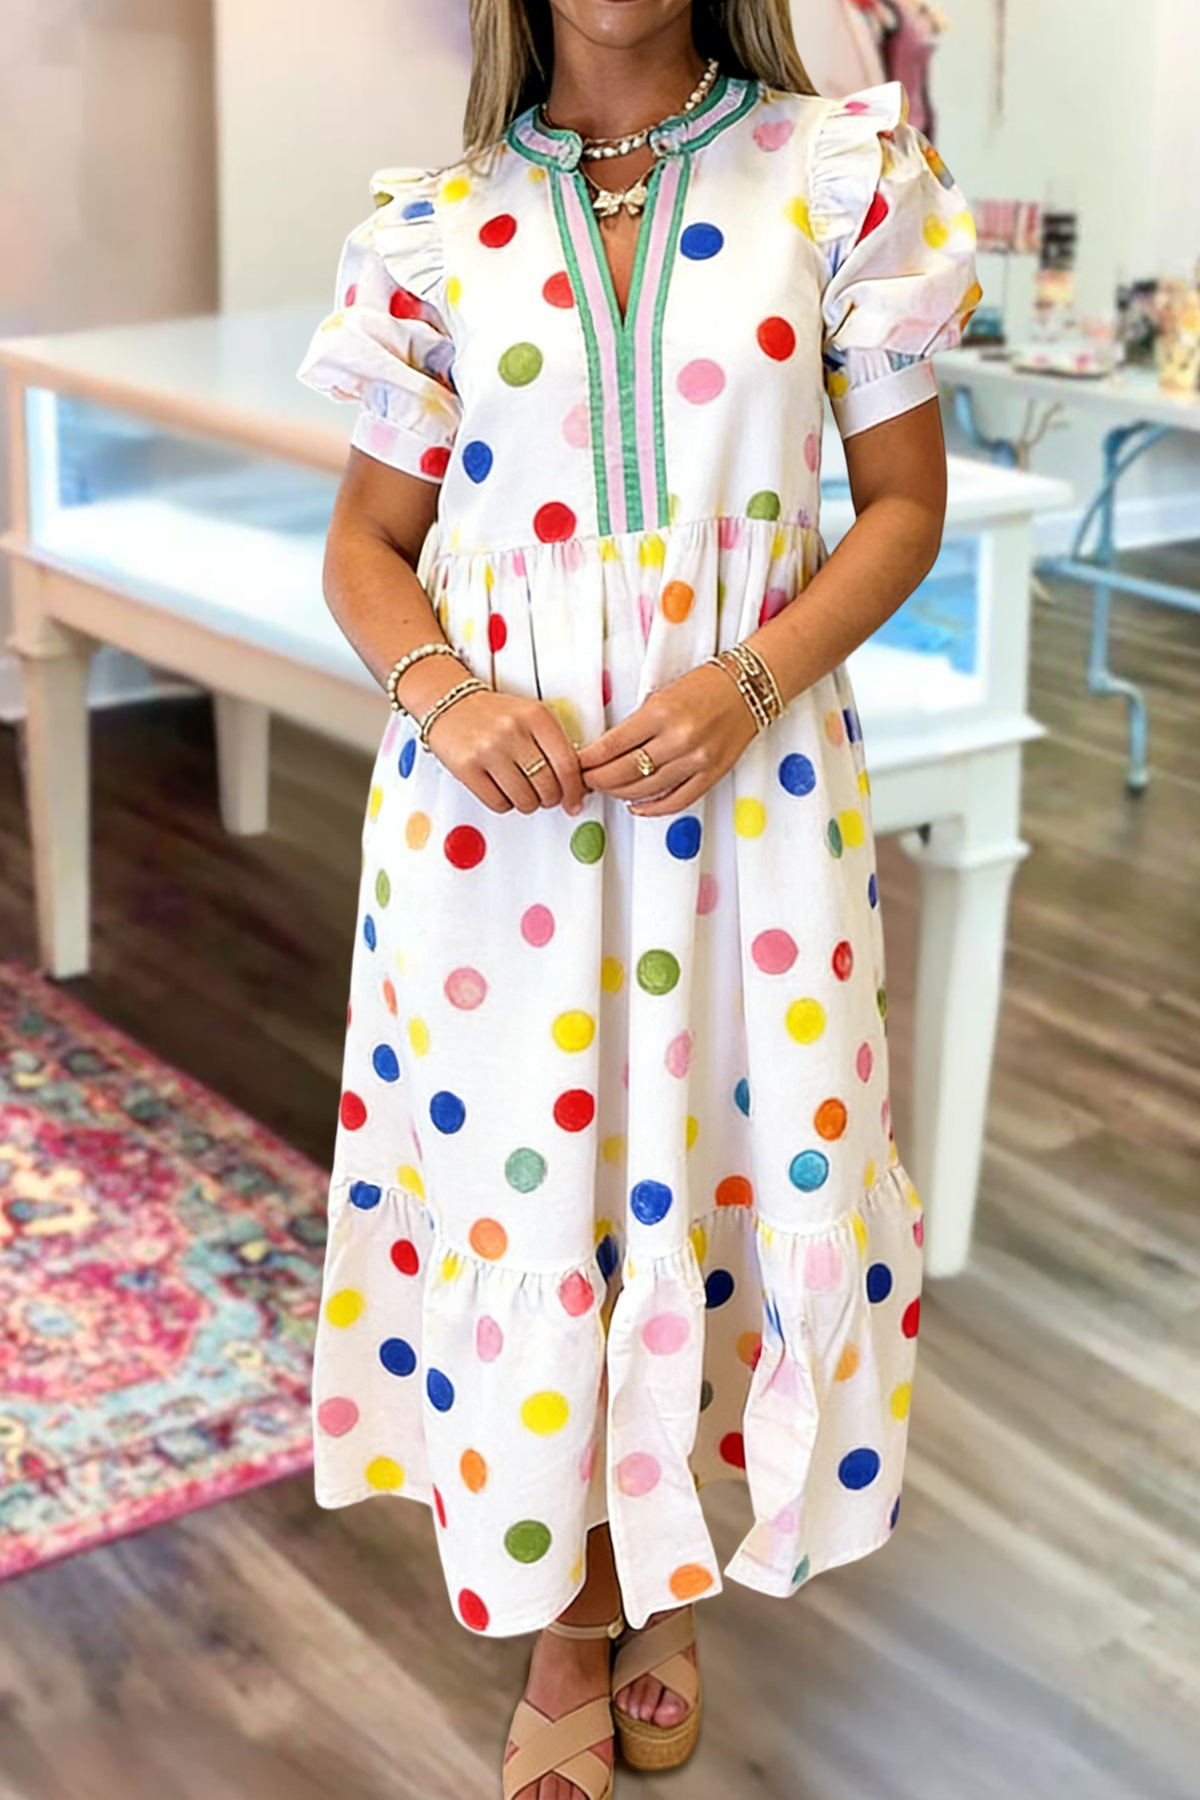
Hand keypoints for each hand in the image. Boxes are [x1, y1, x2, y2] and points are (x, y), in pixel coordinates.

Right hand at [424, 688, 586, 815]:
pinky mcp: (467, 768)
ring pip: (525, 800)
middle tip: (545, 795)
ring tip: (521, 789)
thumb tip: (576, 785)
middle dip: (551, 798)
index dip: (575, 791)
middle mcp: (513, 731)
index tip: (574, 801)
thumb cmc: (495, 715)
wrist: (449, 703)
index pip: (567, 765)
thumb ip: (555, 745)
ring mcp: (488, 750)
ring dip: (528, 803)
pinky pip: (499, 804)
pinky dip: (505, 803)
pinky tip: (501, 788)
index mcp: (536, 716)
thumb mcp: (531, 717)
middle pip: (548, 787)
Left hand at [578, 662, 757, 816]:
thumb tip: (606, 749)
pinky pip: (677, 800)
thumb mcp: (663, 694)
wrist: (749, 687)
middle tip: (585, 780)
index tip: (577, 764)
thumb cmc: (706, 685)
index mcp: (661, 712)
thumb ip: (637, 723)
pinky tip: (636, 806)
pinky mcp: (712, 774)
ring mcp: (697, 760)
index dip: (589, 760)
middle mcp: (678, 738)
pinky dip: (652, 808)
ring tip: (606, 790)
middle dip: (597, 779)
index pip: (612, 746)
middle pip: (624, 772)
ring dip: (619, 793)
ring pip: (646, 789)